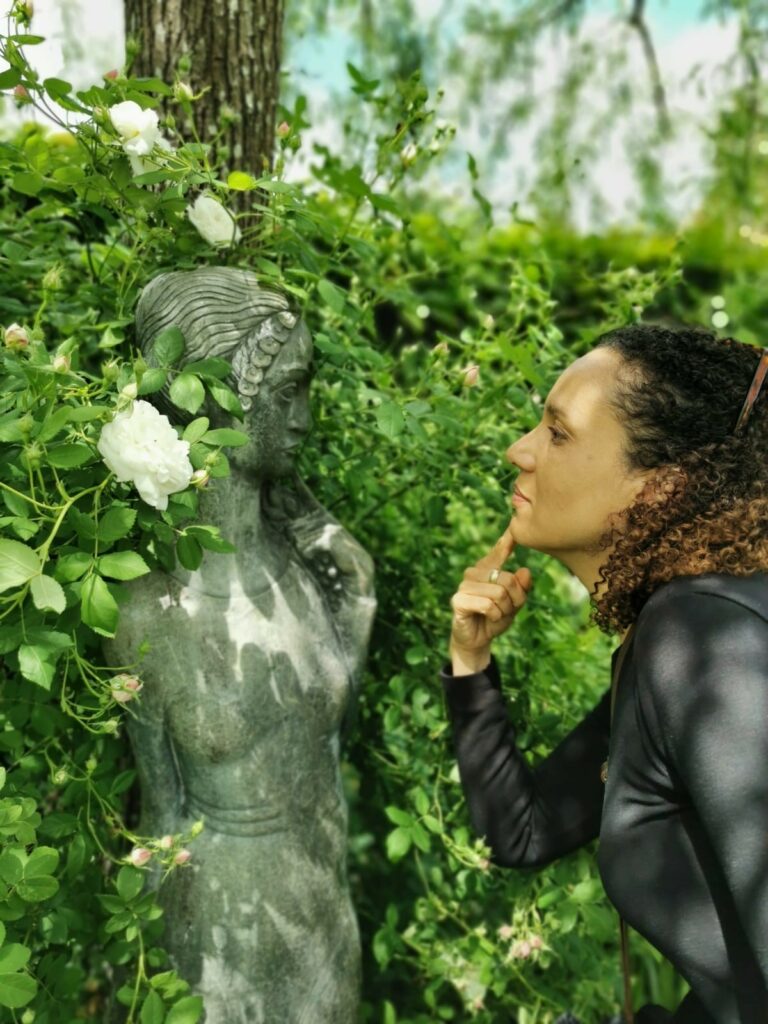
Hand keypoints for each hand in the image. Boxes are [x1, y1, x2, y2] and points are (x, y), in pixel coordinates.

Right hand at [449, 523, 532, 668]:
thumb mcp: (514, 604)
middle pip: (508, 579)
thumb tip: (525, 571)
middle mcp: (474, 572)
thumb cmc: (495, 617)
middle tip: (507, 610)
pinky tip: (488, 619)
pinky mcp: (458, 600)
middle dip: (515, 600)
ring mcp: (464, 585)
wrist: (477, 640)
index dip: (507, 538)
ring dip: (504, 610)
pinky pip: (488, 605)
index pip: (499, 550)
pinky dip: (495, 616)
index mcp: (487, 569)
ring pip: (499, 593)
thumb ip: (521, 588)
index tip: (513, 522)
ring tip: (496, 615)